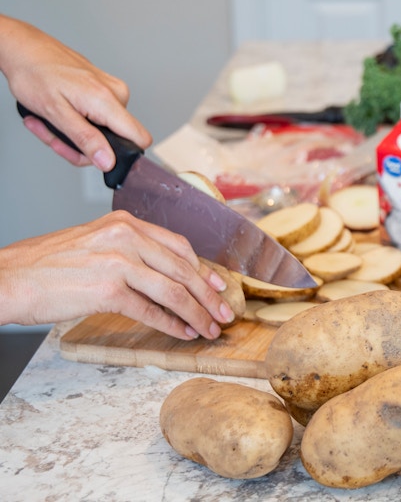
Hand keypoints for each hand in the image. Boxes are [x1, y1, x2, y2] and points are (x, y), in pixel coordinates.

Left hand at [0, 14, 151, 170]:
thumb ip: (85, 139)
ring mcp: (112, 90)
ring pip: (103, 131)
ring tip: (49, 123)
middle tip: (55, 137)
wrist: (25, 48)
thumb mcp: (55, 113)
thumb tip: (107, 160)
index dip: (119, 155)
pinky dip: (77, 121)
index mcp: (107, 100)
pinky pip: (97, 118)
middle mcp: (116, 94)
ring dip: (74, 135)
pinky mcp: (104, 89)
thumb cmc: (34, 74)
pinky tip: (58, 113)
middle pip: (115, 140)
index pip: (139, 138)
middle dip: (82, 146)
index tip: (91, 154)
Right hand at [0, 211, 233, 339]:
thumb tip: (163, 274)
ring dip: (197, 313)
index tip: (218, 285)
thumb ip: (129, 251)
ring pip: (173, 290)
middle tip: (224, 313)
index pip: (178, 245)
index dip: (203, 268)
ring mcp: (118, 262)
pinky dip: (171, 324)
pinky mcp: (108, 289)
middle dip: (208, 295)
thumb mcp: (93, 243)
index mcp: (125, 222)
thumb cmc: (44, 266)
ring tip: (209, 329)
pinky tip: (182, 332)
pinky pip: (150, 310)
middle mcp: (126, 237)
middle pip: (183, 268)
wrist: (6, 278)